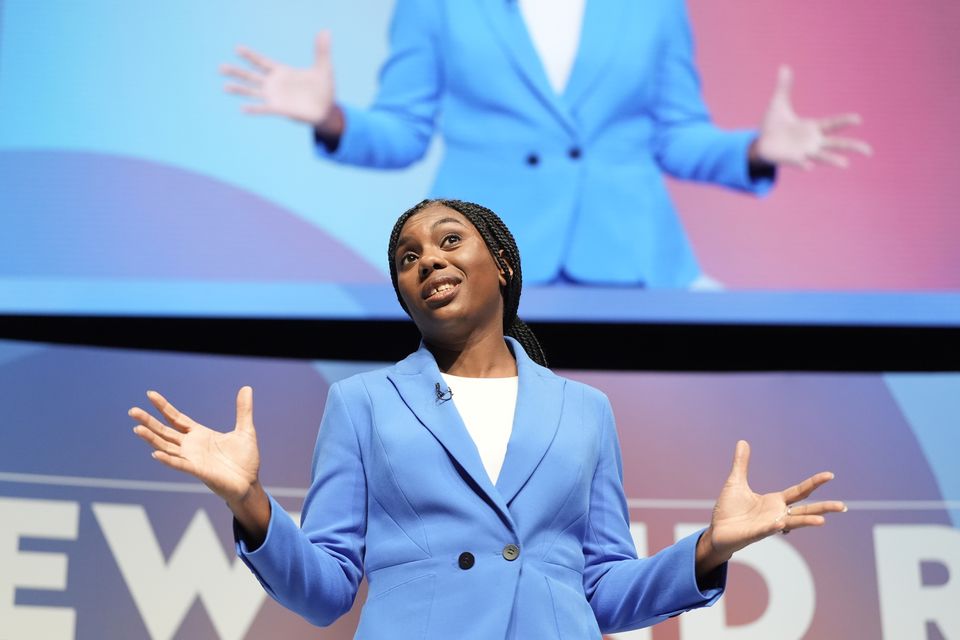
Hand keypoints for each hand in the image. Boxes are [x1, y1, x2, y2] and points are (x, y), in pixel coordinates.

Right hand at [130, 387, 260, 504]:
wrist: (249, 483)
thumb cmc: (245, 459)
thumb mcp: (245, 430)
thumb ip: (243, 410)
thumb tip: (246, 388)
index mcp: (200, 434)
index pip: (176, 418)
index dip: (163, 407)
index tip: (150, 394)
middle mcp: (191, 446)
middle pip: (165, 431)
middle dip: (149, 421)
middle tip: (132, 411)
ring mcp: (192, 458)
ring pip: (166, 447)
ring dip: (152, 438)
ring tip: (137, 428)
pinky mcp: (198, 471)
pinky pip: (180, 464)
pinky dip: (168, 460)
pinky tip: (156, 454)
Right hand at [220, 31, 339, 130]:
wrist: (327, 110)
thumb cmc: (324, 88)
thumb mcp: (324, 68)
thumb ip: (322, 50)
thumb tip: (325, 31)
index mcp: (282, 72)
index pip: (262, 62)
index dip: (250, 56)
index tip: (237, 48)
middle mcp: (275, 84)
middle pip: (252, 76)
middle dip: (237, 72)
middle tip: (220, 67)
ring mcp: (276, 97)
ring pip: (253, 92)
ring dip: (239, 90)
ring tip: (224, 87)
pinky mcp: (280, 110)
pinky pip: (264, 109)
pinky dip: (254, 109)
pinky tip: (242, 109)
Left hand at [697, 440, 845, 574]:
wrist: (717, 530)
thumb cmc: (729, 509)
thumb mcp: (736, 482)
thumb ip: (742, 463)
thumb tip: (742, 442)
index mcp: (775, 502)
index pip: (800, 491)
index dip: (814, 483)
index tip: (830, 475)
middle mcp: (777, 514)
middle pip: (805, 510)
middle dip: (824, 508)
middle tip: (844, 507)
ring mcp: (769, 525)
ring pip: (792, 523)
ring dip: (806, 522)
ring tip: (822, 521)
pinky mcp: (756, 533)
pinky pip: (767, 530)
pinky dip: (774, 526)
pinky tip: (781, 524)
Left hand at [751, 65, 871, 169]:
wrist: (760, 144)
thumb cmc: (773, 125)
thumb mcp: (778, 103)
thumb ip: (784, 87)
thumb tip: (784, 67)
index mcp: (812, 128)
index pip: (832, 124)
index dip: (844, 121)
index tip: (858, 119)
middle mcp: (812, 142)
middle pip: (837, 144)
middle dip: (852, 146)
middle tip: (869, 151)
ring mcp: (803, 153)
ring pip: (822, 157)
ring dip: (833, 160)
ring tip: (845, 164)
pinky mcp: (791, 161)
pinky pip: (799, 163)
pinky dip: (804, 165)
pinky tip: (809, 167)